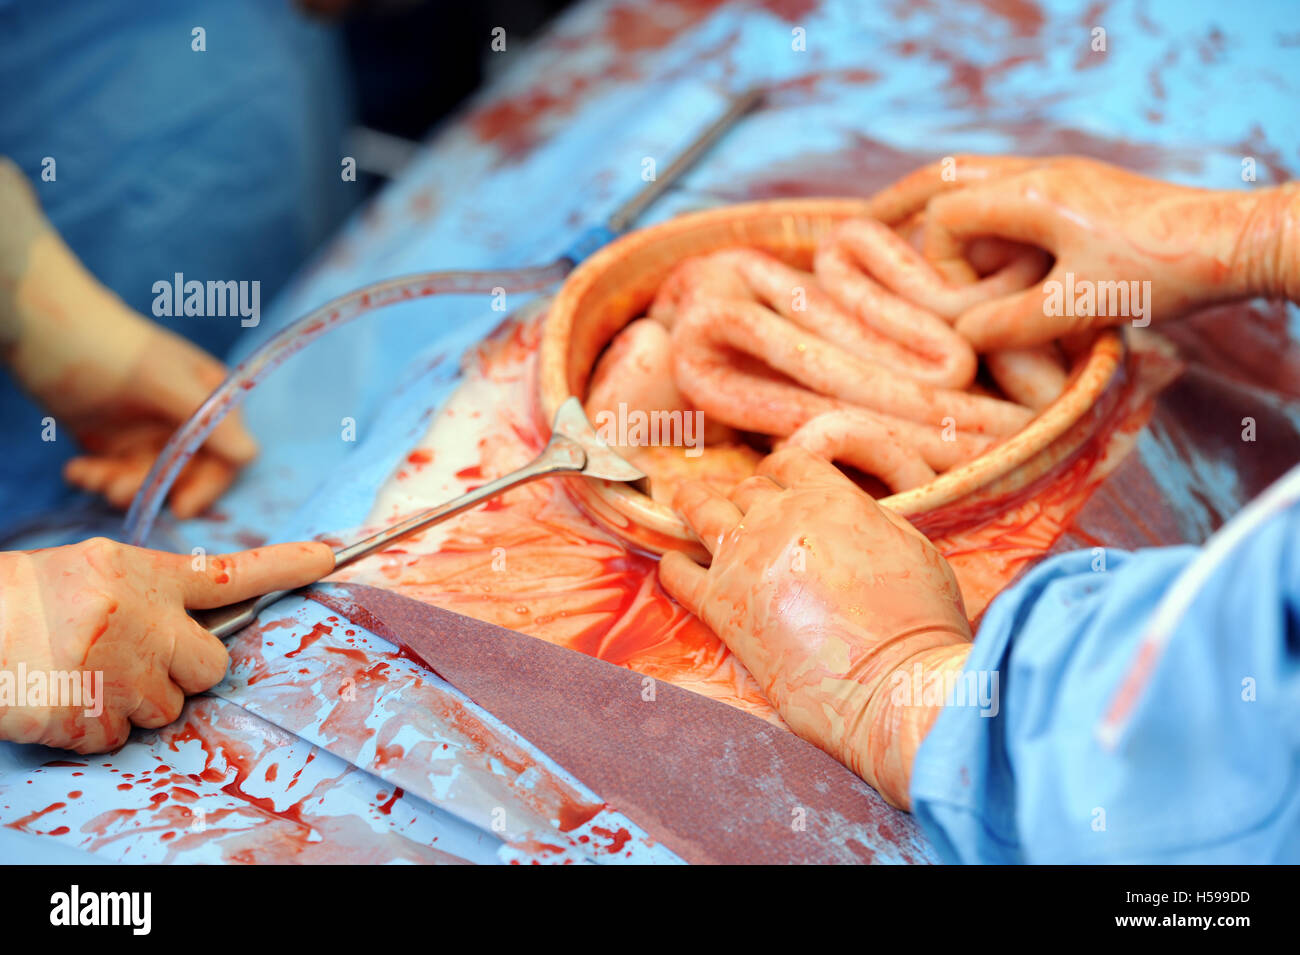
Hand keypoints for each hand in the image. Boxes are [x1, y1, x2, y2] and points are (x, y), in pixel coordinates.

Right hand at [0, 538, 334, 752]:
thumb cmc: (24, 600)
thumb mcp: (93, 574)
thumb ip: (150, 595)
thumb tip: (195, 625)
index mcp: (138, 575)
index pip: (227, 572)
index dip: (284, 566)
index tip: (326, 560)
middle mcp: (138, 619)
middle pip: (211, 665)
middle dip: (184, 672)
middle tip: (134, 660)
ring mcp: (116, 669)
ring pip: (167, 707)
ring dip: (134, 702)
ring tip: (85, 673)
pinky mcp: (90, 715)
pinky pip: (120, 736)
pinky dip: (95, 728)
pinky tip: (64, 698)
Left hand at [1, 157, 256, 516]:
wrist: (42, 329)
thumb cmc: (109, 346)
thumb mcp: (162, 382)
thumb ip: (207, 421)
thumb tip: (252, 457)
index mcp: (208, 399)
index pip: (226, 455)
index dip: (209, 484)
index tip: (181, 507)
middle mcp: (183, 419)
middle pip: (187, 475)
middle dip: (154, 487)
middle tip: (117, 494)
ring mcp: (147, 432)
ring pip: (147, 479)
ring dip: (119, 485)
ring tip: (89, 478)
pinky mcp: (112, 441)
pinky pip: (114, 474)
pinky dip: (95, 477)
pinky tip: (74, 470)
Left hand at [658, 448, 970, 807]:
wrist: (894, 684)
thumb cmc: (922, 624)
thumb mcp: (913, 547)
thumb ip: (872, 520)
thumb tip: (853, 515)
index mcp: (831, 498)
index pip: (790, 462)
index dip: (780, 471)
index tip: (774, 482)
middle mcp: (780, 518)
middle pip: (747, 488)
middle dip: (744, 496)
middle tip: (739, 508)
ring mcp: (744, 559)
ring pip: (700, 510)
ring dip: (693, 504)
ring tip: (684, 503)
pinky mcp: (720, 606)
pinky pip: (677, 573)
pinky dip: (673, 565)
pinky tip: (673, 564)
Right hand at [876, 155, 1298, 348]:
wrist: (1232, 242)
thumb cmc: (1158, 274)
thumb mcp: (1076, 309)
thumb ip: (1008, 325)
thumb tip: (956, 340)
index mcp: (1033, 194)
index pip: (946, 215)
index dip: (937, 264)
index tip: (961, 306)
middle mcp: (1040, 174)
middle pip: (948, 174)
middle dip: (902, 201)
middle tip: (861, 223)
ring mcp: (1062, 179)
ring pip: (979, 181)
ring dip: (945, 211)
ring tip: (912, 239)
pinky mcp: (1080, 194)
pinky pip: (1010, 196)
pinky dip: (983, 219)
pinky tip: (983, 253)